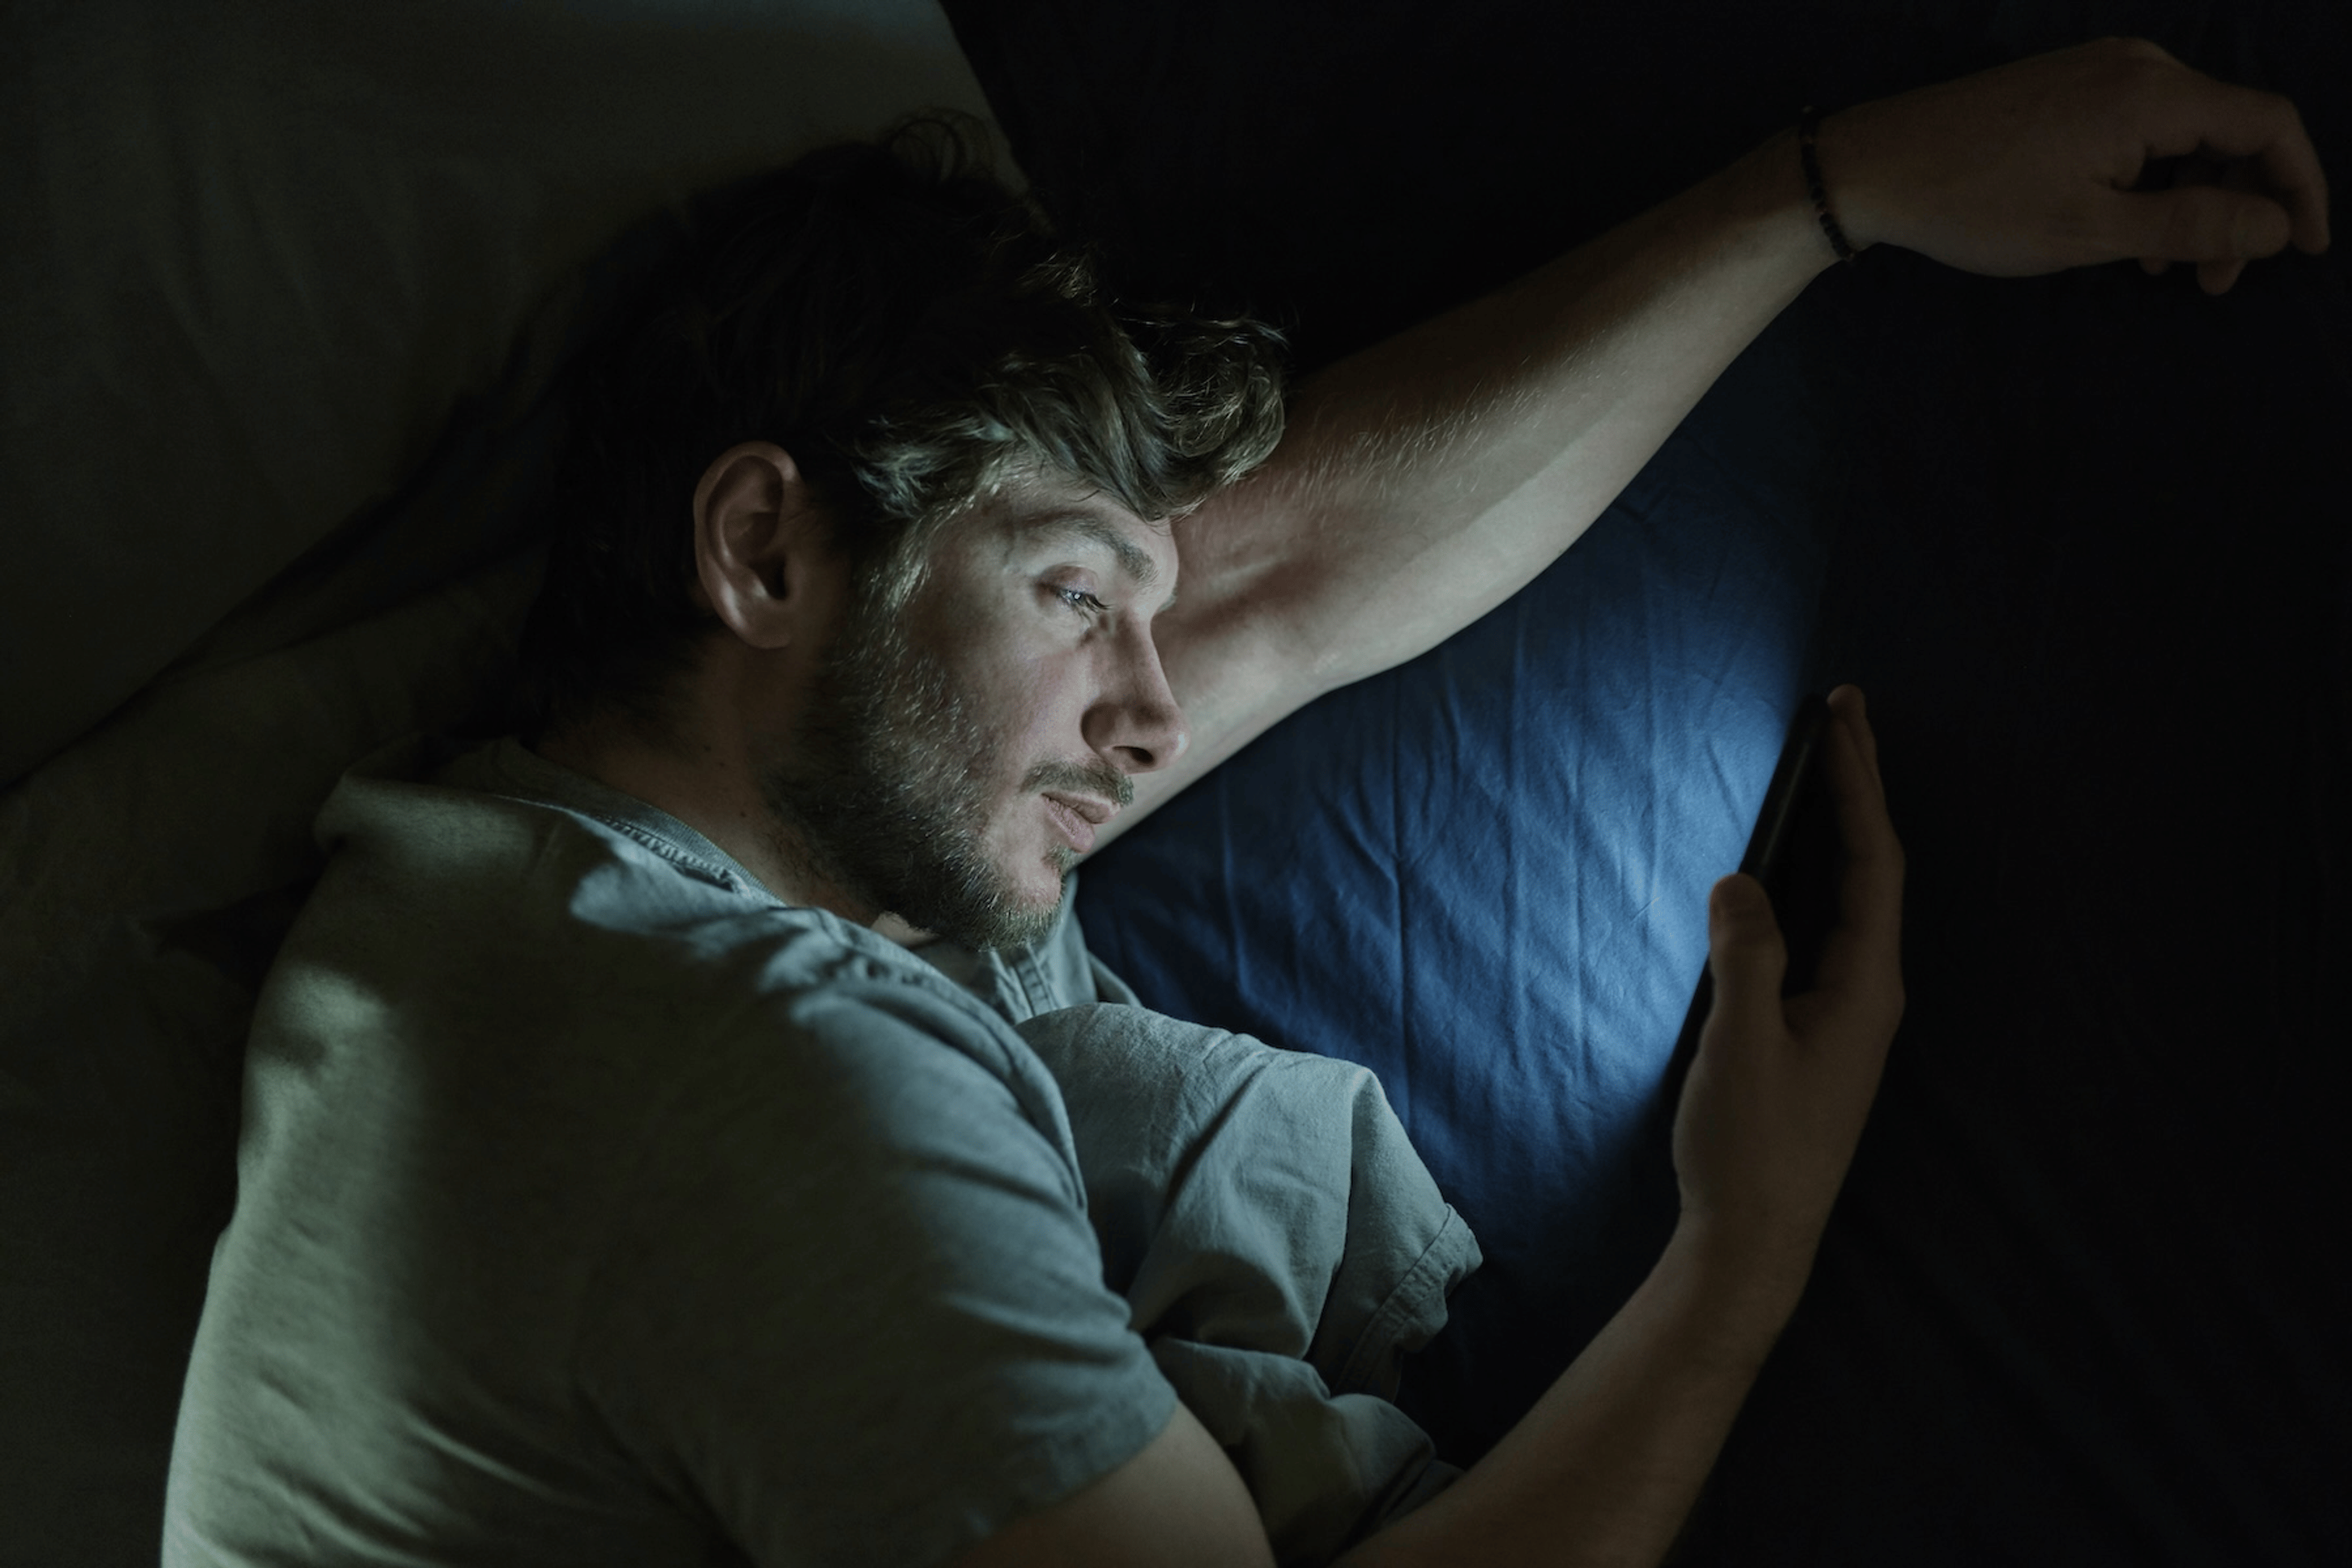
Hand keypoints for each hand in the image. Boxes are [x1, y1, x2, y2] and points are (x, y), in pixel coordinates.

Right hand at [1671, 686, 1905, 1280]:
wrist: (1751, 1239)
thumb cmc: (1748, 1148)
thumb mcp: (1738, 1046)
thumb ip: (1744, 957)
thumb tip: (1739, 879)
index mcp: (1863, 988)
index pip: (1870, 862)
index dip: (1857, 785)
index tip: (1841, 719)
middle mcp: (1865, 992)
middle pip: (1869, 867)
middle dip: (1856, 787)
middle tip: (1843, 713)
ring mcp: (1841, 1011)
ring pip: (1846, 896)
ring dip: (1832, 827)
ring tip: (1817, 766)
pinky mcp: (1811, 1028)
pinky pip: (1819, 927)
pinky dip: (1805, 876)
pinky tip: (1780, 867)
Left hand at [1821, 37, 2329, 292]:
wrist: (1878, 167)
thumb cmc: (1976, 204)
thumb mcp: (2093, 232)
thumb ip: (2193, 225)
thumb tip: (2275, 226)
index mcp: (2153, 94)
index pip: (2269, 125)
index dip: (2299, 187)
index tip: (2302, 247)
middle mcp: (2137, 66)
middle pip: (2229, 130)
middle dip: (2237, 208)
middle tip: (2215, 284)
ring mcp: (2100, 71)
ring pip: (2184, 135)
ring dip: (2193, 202)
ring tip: (2170, 273)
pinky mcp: (2069, 87)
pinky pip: (2140, 129)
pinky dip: (2152, 182)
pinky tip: (2132, 237)